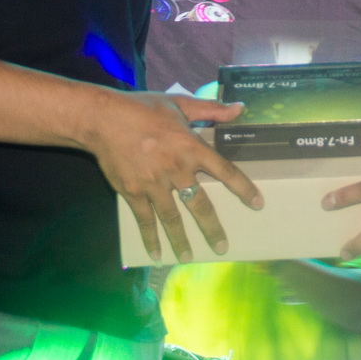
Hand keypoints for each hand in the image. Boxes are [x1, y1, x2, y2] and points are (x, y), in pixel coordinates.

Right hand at [83, 92, 260, 263]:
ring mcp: (154, 183)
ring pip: (173, 217)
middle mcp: (176, 169)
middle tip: (221, 246)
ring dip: (181, 239)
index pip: (225, 171)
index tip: (257, 204)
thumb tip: (240, 108)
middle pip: (200, 204)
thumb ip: (211, 109)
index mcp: (191, 147)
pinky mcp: (133, 191)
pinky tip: (157, 253)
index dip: (243, 188)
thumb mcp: (179, 103)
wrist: (103, 119)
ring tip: (189, 257)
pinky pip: (145, 219)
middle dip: (212, 227)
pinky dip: (151, 238)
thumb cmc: (142, 108)